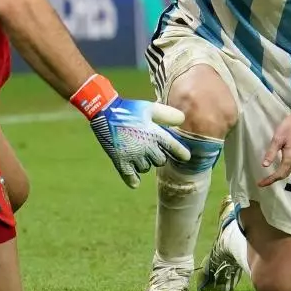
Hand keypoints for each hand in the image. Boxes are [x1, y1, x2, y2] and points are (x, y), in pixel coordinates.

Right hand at [71, 74, 188, 187]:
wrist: (104, 111)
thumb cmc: (130, 108)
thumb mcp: (150, 108)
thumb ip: (167, 115)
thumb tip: (182, 120)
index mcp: (156, 134)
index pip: (174, 148)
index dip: (181, 153)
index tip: (185, 157)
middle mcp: (147, 147)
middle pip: (160, 161)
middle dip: (158, 156)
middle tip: (152, 149)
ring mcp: (133, 156)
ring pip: (145, 168)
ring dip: (144, 163)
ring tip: (138, 154)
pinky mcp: (120, 161)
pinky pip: (130, 177)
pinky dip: (133, 180)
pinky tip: (135, 182)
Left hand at [257, 115, 290, 187]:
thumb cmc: (288, 127)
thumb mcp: (277, 139)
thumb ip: (271, 153)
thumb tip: (264, 165)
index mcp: (290, 158)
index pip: (279, 174)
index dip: (269, 180)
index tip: (260, 184)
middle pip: (284, 174)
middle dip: (273, 180)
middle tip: (262, 182)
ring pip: (288, 171)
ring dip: (278, 176)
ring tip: (268, 178)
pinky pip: (290, 166)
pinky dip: (283, 170)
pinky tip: (277, 168)